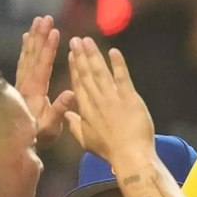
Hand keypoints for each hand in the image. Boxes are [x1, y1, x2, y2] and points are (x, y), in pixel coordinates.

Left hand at [15, 16, 75, 147]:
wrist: (16, 142)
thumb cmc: (38, 136)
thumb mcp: (51, 127)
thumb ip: (60, 109)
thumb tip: (71, 93)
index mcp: (35, 91)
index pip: (42, 64)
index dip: (48, 48)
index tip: (54, 31)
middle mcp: (26, 83)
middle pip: (33, 54)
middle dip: (39, 35)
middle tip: (45, 18)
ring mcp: (21, 82)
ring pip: (27, 55)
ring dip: (33, 37)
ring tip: (37, 21)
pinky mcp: (21, 84)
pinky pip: (23, 61)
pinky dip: (26, 48)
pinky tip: (27, 38)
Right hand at [64, 37, 154, 169]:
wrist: (130, 156)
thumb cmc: (109, 150)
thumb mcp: (86, 140)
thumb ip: (75, 126)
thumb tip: (67, 116)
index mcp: (86, 110)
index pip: (78, 84)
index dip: (74, 68)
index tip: (72, 54)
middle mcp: (97, 101)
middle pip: (86, 74)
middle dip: (80, 55)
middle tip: (76, 40)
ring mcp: (113, 99)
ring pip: (100, 72)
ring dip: (94, 55)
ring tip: (88, 41)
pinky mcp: (129, 99)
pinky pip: (122, 78)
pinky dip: (118, 64)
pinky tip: (114, 51)